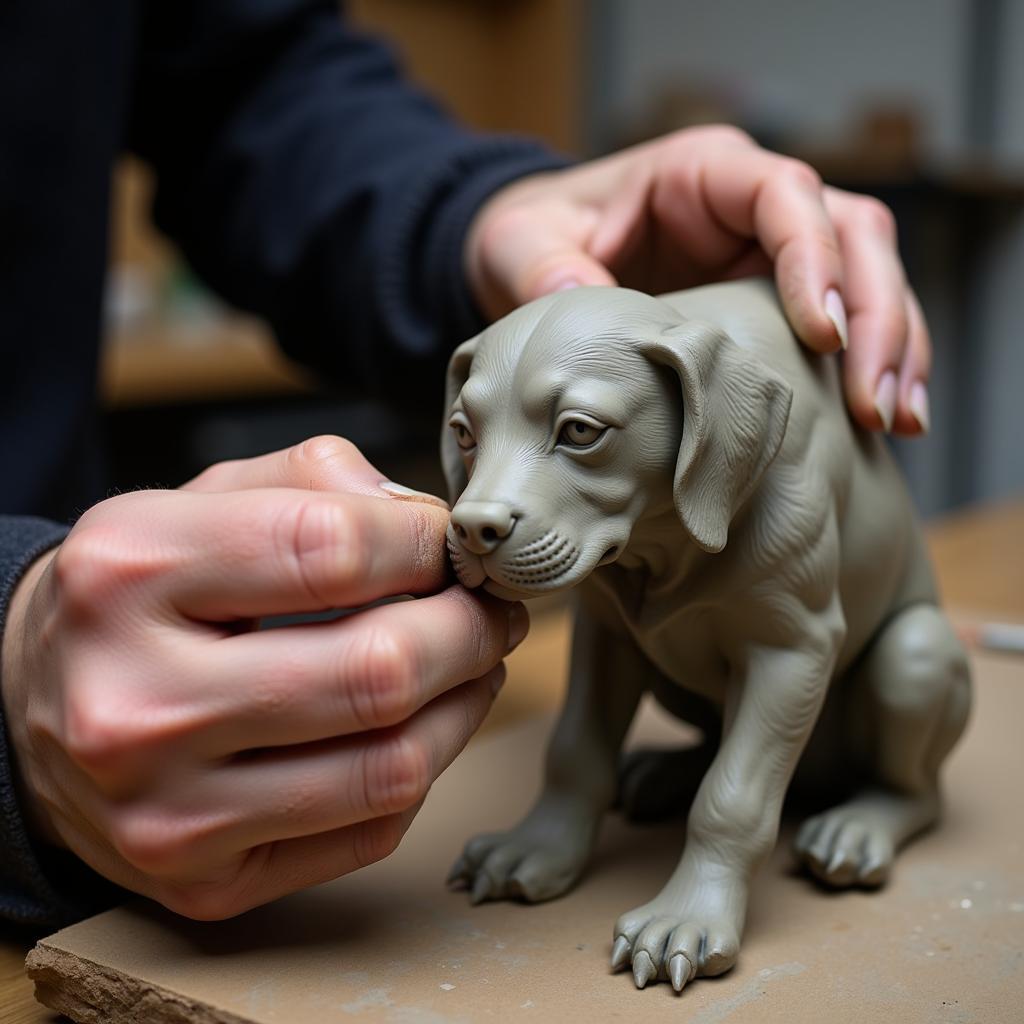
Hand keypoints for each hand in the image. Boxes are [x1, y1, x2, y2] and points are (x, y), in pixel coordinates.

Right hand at [0, 436, 526, 919]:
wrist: (32, 708)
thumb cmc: (136, 596)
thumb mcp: (195, 502)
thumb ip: (311, 480)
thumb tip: (422, 515)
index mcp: (130, 574)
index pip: (331, 549)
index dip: (425, 543)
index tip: (451, 545)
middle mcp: (136, 703)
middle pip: (376, 670)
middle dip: (469, 629)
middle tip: (492, 608)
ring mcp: (168, 811)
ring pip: (391, 766)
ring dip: (466, 703)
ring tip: (476, 662)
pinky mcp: (203, 881)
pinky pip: (371, 831)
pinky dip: (421, 770)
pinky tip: (418, 726)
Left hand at [466, 125, 928, 435]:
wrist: (536, 263)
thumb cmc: (532, 237)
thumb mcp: (520, 246)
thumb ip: (546, 271)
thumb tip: (586, 307)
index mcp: (702, 172)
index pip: (786, 195)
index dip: (816, 259)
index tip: (823, 333)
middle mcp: (752, 206)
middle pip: (855, 235)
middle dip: (877, 316)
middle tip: (875, 400)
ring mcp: (771, 253)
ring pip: (871, 277)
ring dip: (894, 347)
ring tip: (898, 419)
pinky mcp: (776, 299)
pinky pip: (848, 321)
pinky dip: (873, 364)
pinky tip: (885, 420)